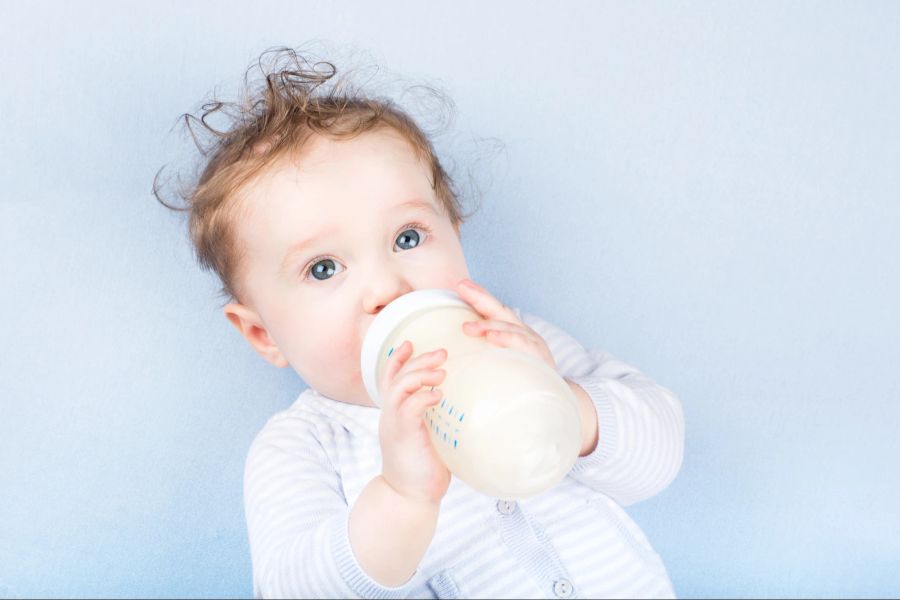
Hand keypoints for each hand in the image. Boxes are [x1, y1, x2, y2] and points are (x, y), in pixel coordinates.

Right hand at [377, 341, 451, 505]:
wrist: (408, 497)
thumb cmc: (422, 469)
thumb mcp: (428, 437)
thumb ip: (435, 419)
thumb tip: (459, 406)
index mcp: (396, 413)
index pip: (390, 377)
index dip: (398, 358)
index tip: (411, 342)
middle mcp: (390, 414)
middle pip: (397, 375)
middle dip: (419, 360)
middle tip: (442, 352)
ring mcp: (394, 424)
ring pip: (400, 387)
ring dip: (421, 374)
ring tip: (442, 371)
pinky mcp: (404, 436)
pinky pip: (409, 408)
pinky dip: (423, 397)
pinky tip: (439, 395)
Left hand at [456, 278, 556, 371]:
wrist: (552, 394)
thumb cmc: (524, 378)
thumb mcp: (502, 360)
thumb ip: (485, 352)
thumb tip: (459, 344)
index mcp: (513, 331)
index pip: (494, 310)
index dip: (479, 296)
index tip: (460, 285)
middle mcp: (523, 332)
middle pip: (500, 310)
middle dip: (480, 297)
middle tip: (461, 287)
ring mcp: (532, 342)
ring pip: (508, 327)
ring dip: (487, 325)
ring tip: (466, 327)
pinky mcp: (538, 355)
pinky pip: (520, 344)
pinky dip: (505, 338)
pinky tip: (491, 337)